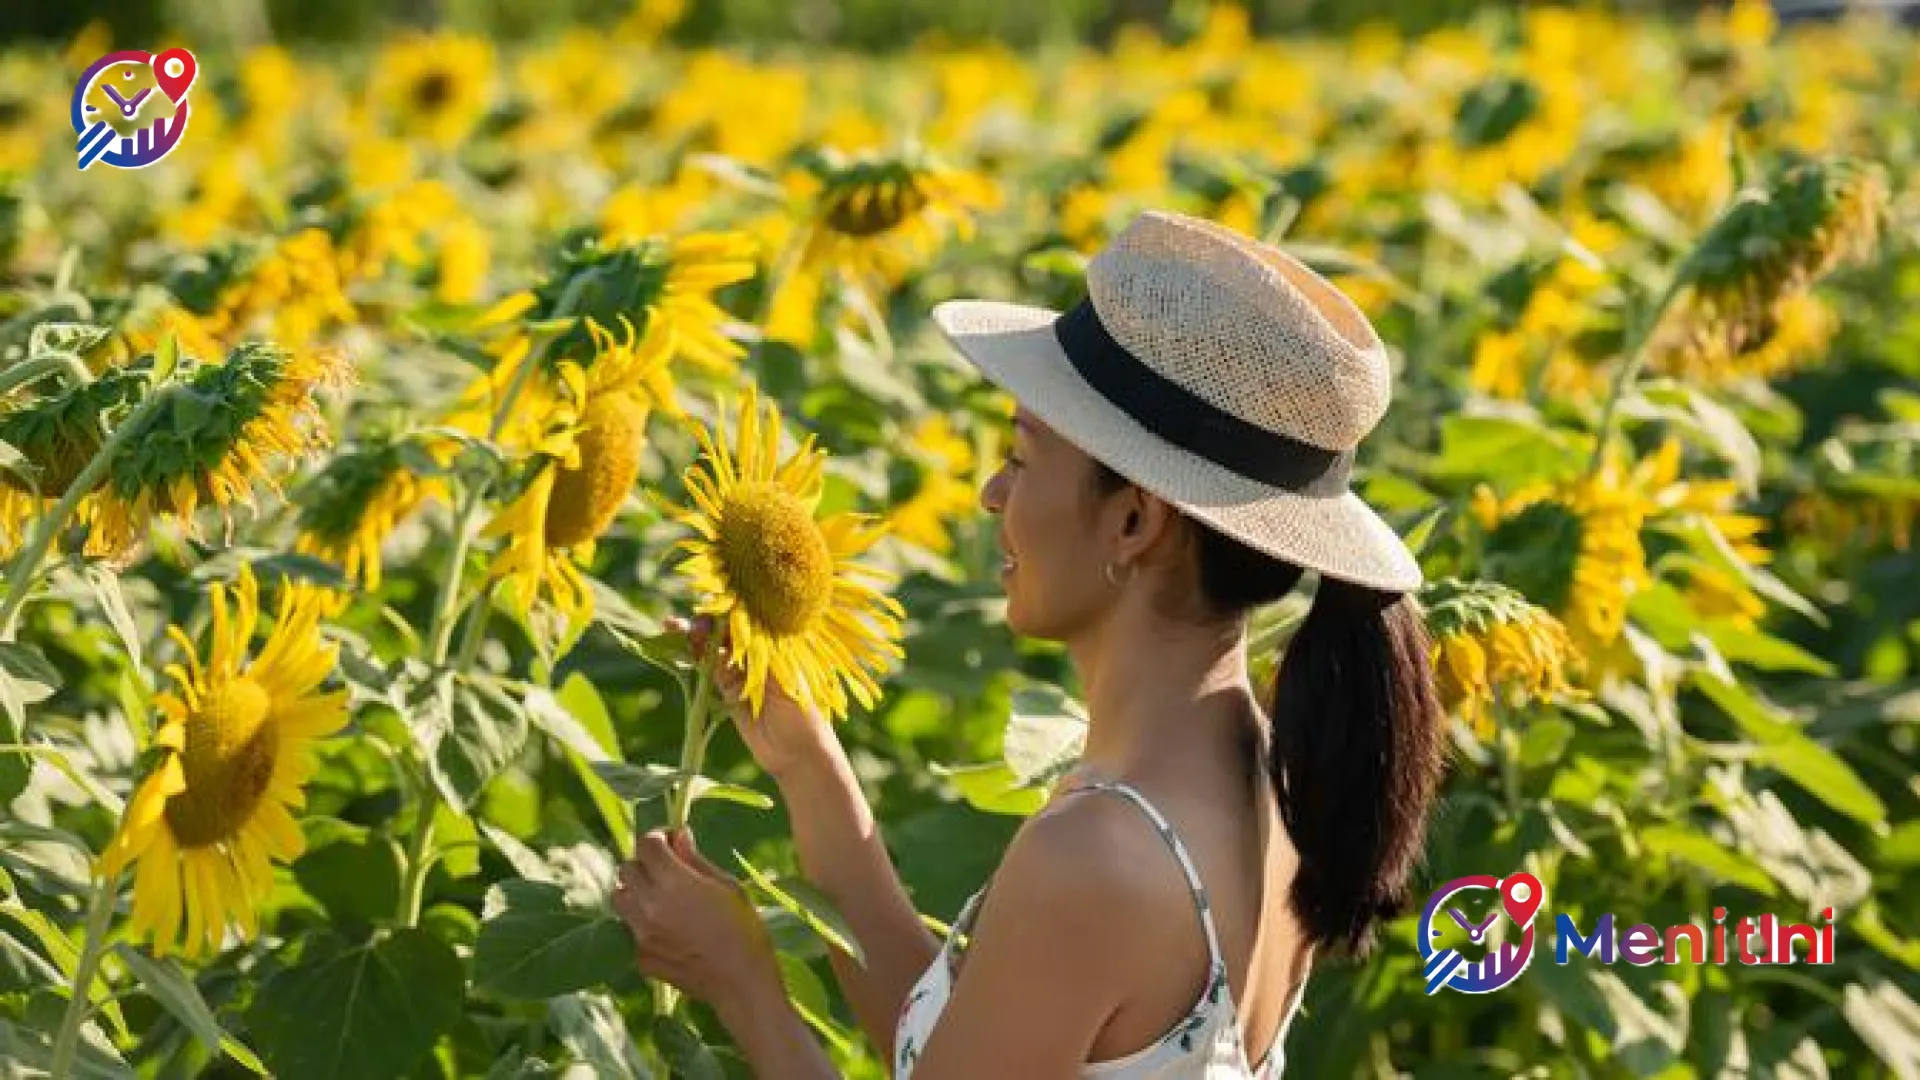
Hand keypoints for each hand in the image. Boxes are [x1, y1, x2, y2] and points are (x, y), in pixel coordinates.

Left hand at [612, 826, 780, 1010]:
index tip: (671, 842)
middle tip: (665, 870)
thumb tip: (679, 836)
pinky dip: (642, 925)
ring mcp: (642, 934)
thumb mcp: (727, 886)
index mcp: (674, 882)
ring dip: (635, 892)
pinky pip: (630, 931)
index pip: (646, 845)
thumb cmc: (744, 930)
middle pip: (626, 869)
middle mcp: (650, 905)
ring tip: (660, 899)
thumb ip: (695, 860)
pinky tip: (667, 930)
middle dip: (644, 863)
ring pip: (620, 899)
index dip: (658, 838)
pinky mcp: (641, 957)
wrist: (742, 984)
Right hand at [668, 614, 840, 780]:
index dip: (730, 609)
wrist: (798, 753)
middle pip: (729, 630)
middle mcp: (762, 653)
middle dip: (708, 621)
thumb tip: (732, 625)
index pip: (752, 618)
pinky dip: (696, 657)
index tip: (712, 603)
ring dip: (696, 636)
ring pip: (715, 648)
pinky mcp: (729, 691)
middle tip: (692, 620)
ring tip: (675, 626)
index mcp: (781, 644)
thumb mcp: (784, 677)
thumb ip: (757, 654)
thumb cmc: (804, 711)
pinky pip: (709, 669)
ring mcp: (744, 672)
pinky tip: (685, 646)